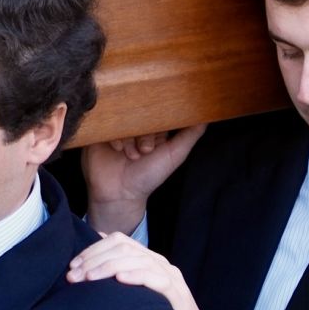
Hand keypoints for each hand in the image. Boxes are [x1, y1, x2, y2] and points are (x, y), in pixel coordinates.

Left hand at [67, 232, 230, 309]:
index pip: (118, 241)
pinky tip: (120, 280)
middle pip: (124, 248)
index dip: (92, 250)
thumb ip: (117, 279)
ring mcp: (172, 280)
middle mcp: (161, 265)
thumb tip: (88, 263)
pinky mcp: (180, 298)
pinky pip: (159, 280)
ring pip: (138, 260)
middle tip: (74, 276)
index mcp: (149, 261)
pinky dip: (137, 276)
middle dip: (94, 259)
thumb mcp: (134, 298)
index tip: (72, 267)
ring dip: (108, 267)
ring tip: (88, 278)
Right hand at [81, 125, 205, 233]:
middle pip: (139, 116)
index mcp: (153, 132)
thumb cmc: (148, 177)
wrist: (119, 194)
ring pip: (124, 120)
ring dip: (129, 138)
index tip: (156, 144)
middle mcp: (135, 129)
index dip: (158, 125)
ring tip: (131, 156)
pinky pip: (107, 124)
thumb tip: (206, 116)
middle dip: (142, 134)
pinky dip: (114, 137)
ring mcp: (118, 131)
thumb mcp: (174, 156)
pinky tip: (116, 150)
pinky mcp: (101, 134)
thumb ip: (190, 136)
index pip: (157, 115)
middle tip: (144, 151)